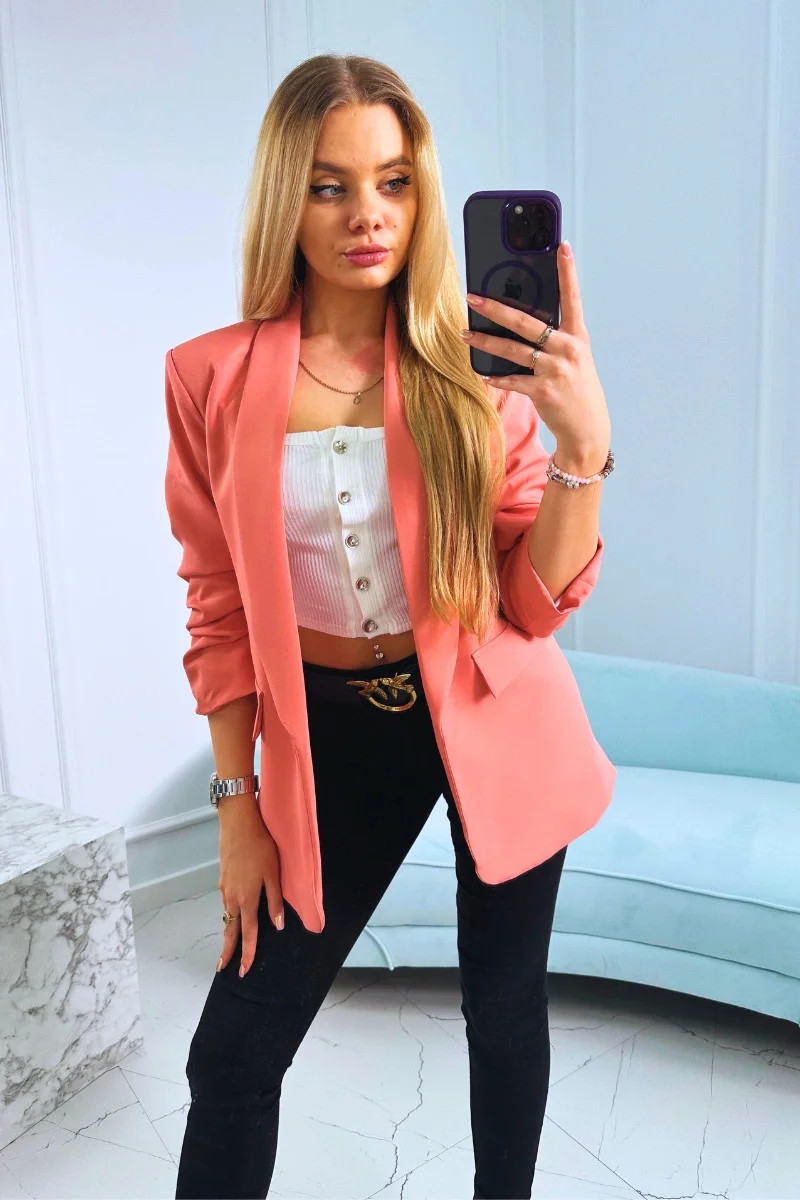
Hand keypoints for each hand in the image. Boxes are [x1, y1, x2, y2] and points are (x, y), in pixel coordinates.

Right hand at [216, 806, 284, 976]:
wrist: (238, 823)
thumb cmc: (260, 846)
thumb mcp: (274, 874)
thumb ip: (275, 901)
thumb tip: (277, 925)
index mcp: (247, 899)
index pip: (247, 933)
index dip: (247, 953)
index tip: (243, 970)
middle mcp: (232, 897)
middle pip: (230, 929)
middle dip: (228, 950)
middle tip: (223, 967)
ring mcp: (225, 888)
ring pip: (227, 915)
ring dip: (229, 931)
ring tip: (231, 945)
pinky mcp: (223, 878)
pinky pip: (226, 902)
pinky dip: (229, 914)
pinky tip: (235, 913)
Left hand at [462, 241, 610, 465]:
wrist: (588, 429)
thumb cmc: (578, 389)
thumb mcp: (575, 359)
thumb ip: (556, 339)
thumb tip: (524, 322)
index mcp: (577, 337)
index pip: (572, 298)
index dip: (568, 272)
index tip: (562, 247)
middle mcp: (567, 350)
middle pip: (526, 322)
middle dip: (496, 309)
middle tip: (474, 297)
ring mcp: (555, 371)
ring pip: (512, 350)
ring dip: (485, 342)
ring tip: (465, 333)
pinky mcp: (543, 392)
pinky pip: (512, 381)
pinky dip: (497, 378)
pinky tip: (485, 376)